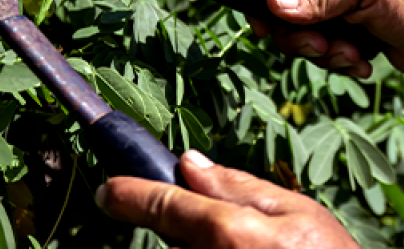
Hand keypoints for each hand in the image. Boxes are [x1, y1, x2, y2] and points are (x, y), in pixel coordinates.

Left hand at [96, 150, 357, 248]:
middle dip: (188, 224)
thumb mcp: (296, 210)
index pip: (161, 204)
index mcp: (227, 231)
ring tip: (252, 245)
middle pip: (175, 233)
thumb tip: (189, 163)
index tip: (107, 190)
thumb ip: (237, 184)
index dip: (127, 194)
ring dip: (203, 244)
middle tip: (231, 226)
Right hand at [254, 0, 403, 76]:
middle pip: (282, 8)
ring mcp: (335, 7)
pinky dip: (339, 62)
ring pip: (300, 34)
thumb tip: (272, 3)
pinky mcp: (345, 34)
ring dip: (323, 52)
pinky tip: (362, 63)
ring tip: (353, 55)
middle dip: (299, 34)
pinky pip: (322, 52)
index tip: (263, 24)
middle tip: (321, 46)